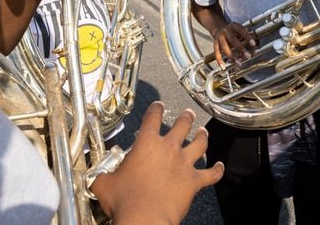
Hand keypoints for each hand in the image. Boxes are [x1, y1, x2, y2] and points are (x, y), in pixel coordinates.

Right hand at [91, 102, 223, 223]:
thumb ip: (104, 177)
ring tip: (203, 131)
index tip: (158, 105)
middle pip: (182, 125)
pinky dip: (217, 170)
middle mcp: (169, 149)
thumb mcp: (105, 185)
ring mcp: (184, 164)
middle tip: (188, 113)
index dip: (156, 109)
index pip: (152, 118)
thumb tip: (99, 179)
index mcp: (147, 144)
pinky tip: (220, 167)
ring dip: (203, 136)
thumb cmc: (125, 200)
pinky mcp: (194, 182)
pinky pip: (210, 174)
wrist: (145, 218)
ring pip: (199, 144)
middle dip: (186, 117)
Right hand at [212, 22, 256, 67]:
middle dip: (240, 49)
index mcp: (234, 26)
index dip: (247, 37)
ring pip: (224, 47)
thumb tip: (258, 44)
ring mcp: (219, 37)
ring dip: (232, 56)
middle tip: (248, 56)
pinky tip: (223, 67)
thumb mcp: (241, 31)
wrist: (218, 28)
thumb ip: (249, 37)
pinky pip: (217, 53)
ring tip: (239, 64)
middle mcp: (226, 31)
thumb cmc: (233, 31)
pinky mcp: (215, 44)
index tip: (254, 44)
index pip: (242, 30)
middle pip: (233, 40)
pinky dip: (219, 60)